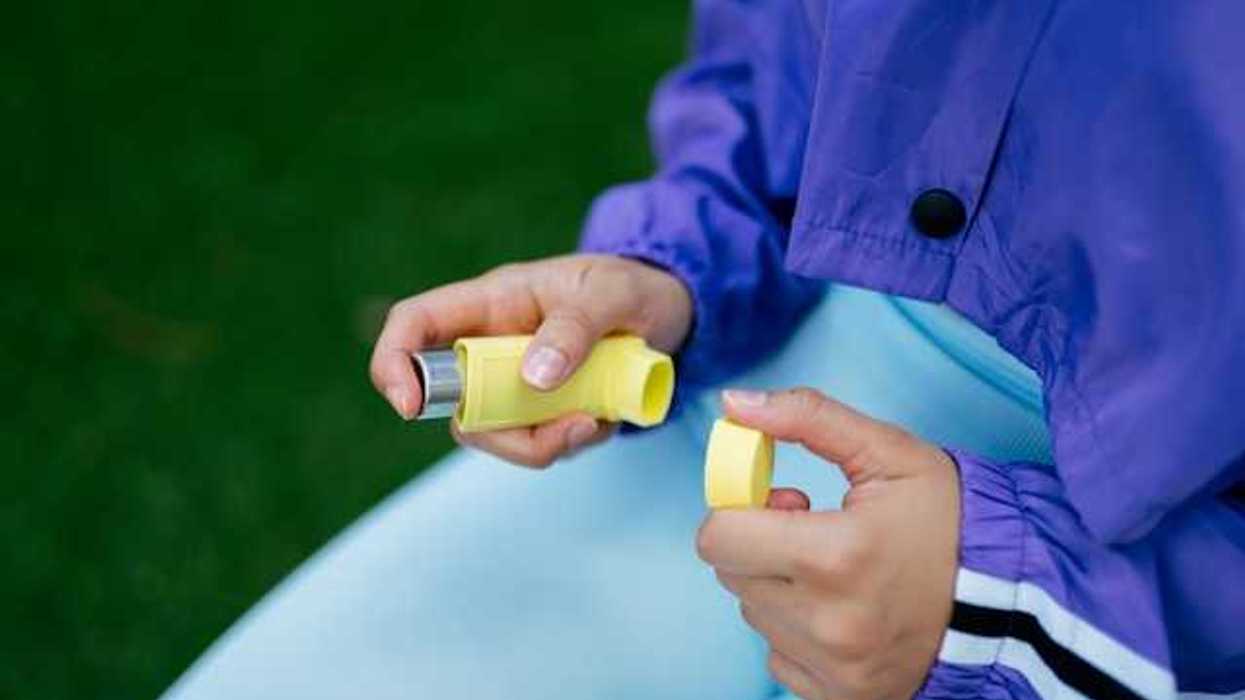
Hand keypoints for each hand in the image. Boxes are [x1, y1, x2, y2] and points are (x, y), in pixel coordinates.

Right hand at [370, 254, 692, 466]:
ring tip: (599, 420)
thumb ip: (575, 328)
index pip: (415, 324)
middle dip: (503, 432)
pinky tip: (606, 417)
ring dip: (546, 443)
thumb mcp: (613, 294)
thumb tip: (533, 377)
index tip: (410, 407)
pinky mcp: (542, 409)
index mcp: (492, 302)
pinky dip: (571, 442)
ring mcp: (514, 381)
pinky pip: (537, 442)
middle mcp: (492, 346)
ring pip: (495, 434)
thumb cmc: (633, 287)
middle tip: (571, 428)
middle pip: (455, 404)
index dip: (396, 363)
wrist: (672, 311)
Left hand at [697, 388, 959, 699]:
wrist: (1011, 600)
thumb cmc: (949, 521)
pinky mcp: (841, 696)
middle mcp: (829, 623)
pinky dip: (797, 629)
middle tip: (811, 528)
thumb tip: (733, 404)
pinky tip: (842, 609)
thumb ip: (807, 417)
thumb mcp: (888, 453)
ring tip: (835, 570)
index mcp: (835, 557)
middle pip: (731, 573)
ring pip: (754, 612)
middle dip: (758, 543)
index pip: (719, 536)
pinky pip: (779, 654)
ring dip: (778, 585)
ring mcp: (835, 668)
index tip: (784, 500)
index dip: (740, 508)